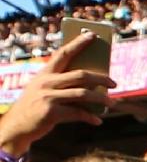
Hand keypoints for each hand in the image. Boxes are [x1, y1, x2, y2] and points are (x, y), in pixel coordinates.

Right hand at [0, 33, 114, 148]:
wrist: (16, 127)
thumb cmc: (35, 106)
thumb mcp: (43, 89)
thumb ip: (62, 83)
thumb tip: (95, 83)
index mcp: (45, 73)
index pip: (64, 53)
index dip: (78, 43)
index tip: (93, 35)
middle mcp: (46, 82)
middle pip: (81, 75)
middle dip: (101, 78)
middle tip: (114, 83)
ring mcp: (48, 96)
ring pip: (84, 93)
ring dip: (101, 99)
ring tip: (112, 103)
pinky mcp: (51, 112)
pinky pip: (78, 113)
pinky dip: (90, 117)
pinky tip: (98, 120)